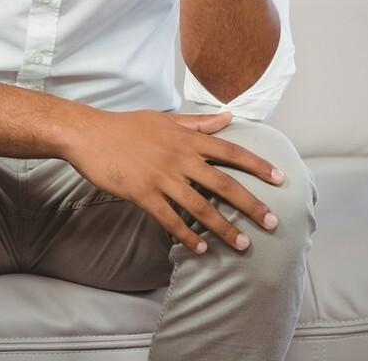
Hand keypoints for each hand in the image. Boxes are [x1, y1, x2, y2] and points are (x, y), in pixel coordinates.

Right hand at [63, 108, 283, 253]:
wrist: (88, 134)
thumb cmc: (125, 126)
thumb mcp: (163, 119)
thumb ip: (196, 123)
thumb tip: (227, 118)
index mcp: (186, 139)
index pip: (230, 152)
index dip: (257, 166)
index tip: (280, 179)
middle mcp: (180, 158)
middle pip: (224, 184)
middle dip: (251, 205)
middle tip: (271, 222)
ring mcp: (162, 178)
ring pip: (201, 207)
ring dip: (224, 228)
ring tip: (242, 245)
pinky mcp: (143, 194)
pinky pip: (170, 219)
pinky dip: (186, 236)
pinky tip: (199, 249)